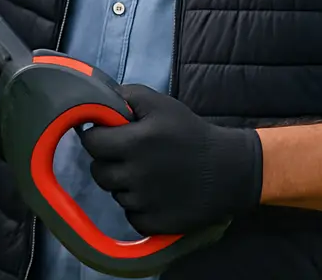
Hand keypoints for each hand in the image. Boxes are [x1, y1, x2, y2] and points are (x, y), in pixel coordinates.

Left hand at [79, 84, 261, 234]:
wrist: (229, 170)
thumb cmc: (190, 133)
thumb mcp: (160, 104)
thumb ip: (125, 97)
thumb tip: (96, 105)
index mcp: (135, 143)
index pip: (91, 142)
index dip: (97, 137)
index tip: (109, 136)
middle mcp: (135, 175)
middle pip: (98, 172)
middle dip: (107, 162)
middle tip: (128, 156)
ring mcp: (145, 202)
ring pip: (114, 194)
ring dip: (124, 184)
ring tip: (147, 173)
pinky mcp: (154, 224)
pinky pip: (130, 215)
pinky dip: (138, 207)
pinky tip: (154, 194)